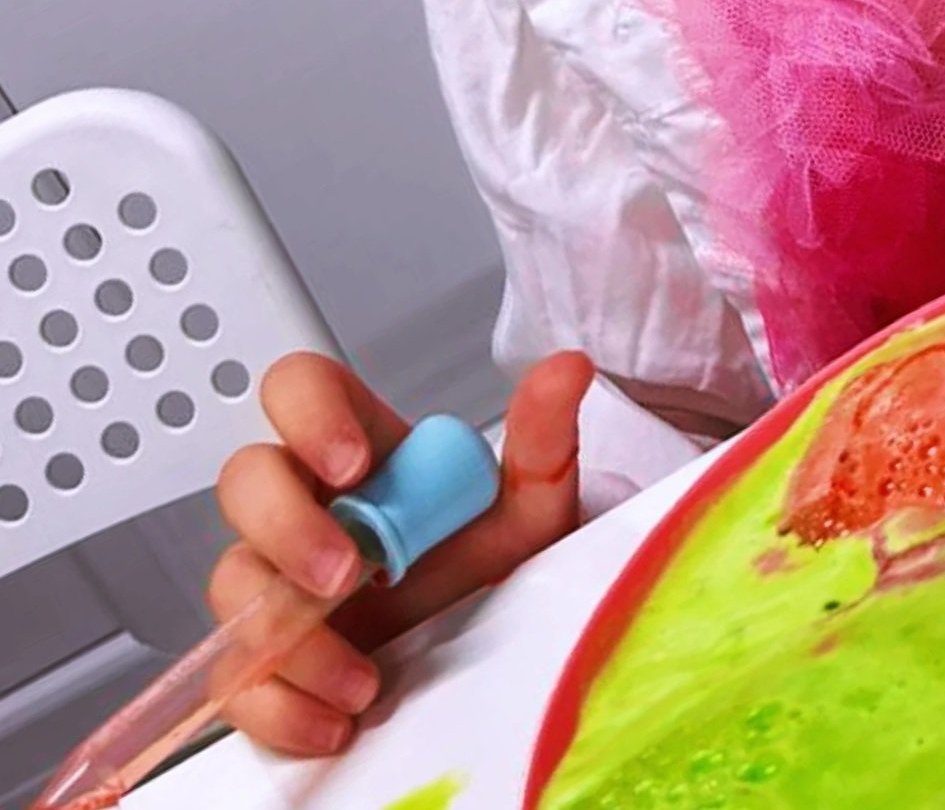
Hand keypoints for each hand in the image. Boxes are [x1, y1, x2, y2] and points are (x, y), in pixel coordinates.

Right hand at [208, 348, 592, 755]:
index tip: (353, 462)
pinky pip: (236, 676)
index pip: (299, 387)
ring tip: (361, 676)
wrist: (492, 655)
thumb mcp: (528, 506)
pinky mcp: (268, 658)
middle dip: (285, 525)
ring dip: (289, 633)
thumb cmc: (490, 564)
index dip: (307, 413)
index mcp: (356, 446)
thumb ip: (542, 440)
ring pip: (233, 582)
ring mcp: (277, 580)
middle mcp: (306, 504)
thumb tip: (567, 371)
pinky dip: (280, 705)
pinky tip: (335, 716)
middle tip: (347, 572)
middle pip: (245, 479)